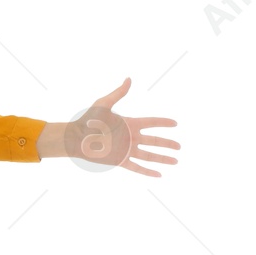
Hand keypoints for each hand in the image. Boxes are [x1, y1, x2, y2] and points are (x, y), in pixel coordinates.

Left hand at [46, 78, 179, 176]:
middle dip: (167, 143)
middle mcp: (130, 137)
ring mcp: (126, 150)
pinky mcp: (120, 161)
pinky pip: (137, 167)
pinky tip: (158, 175)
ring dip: (162, 158)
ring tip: (175, 161)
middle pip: (154, 141)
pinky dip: (148, 172)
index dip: (163, 123)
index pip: (151, 123)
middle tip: (179, 146)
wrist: (76, 138)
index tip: (175, 123)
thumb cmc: (88, 120)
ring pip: (149, 155)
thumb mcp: (104, 105)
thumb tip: (129, 79)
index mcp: (129, 124)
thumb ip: (118, 94)